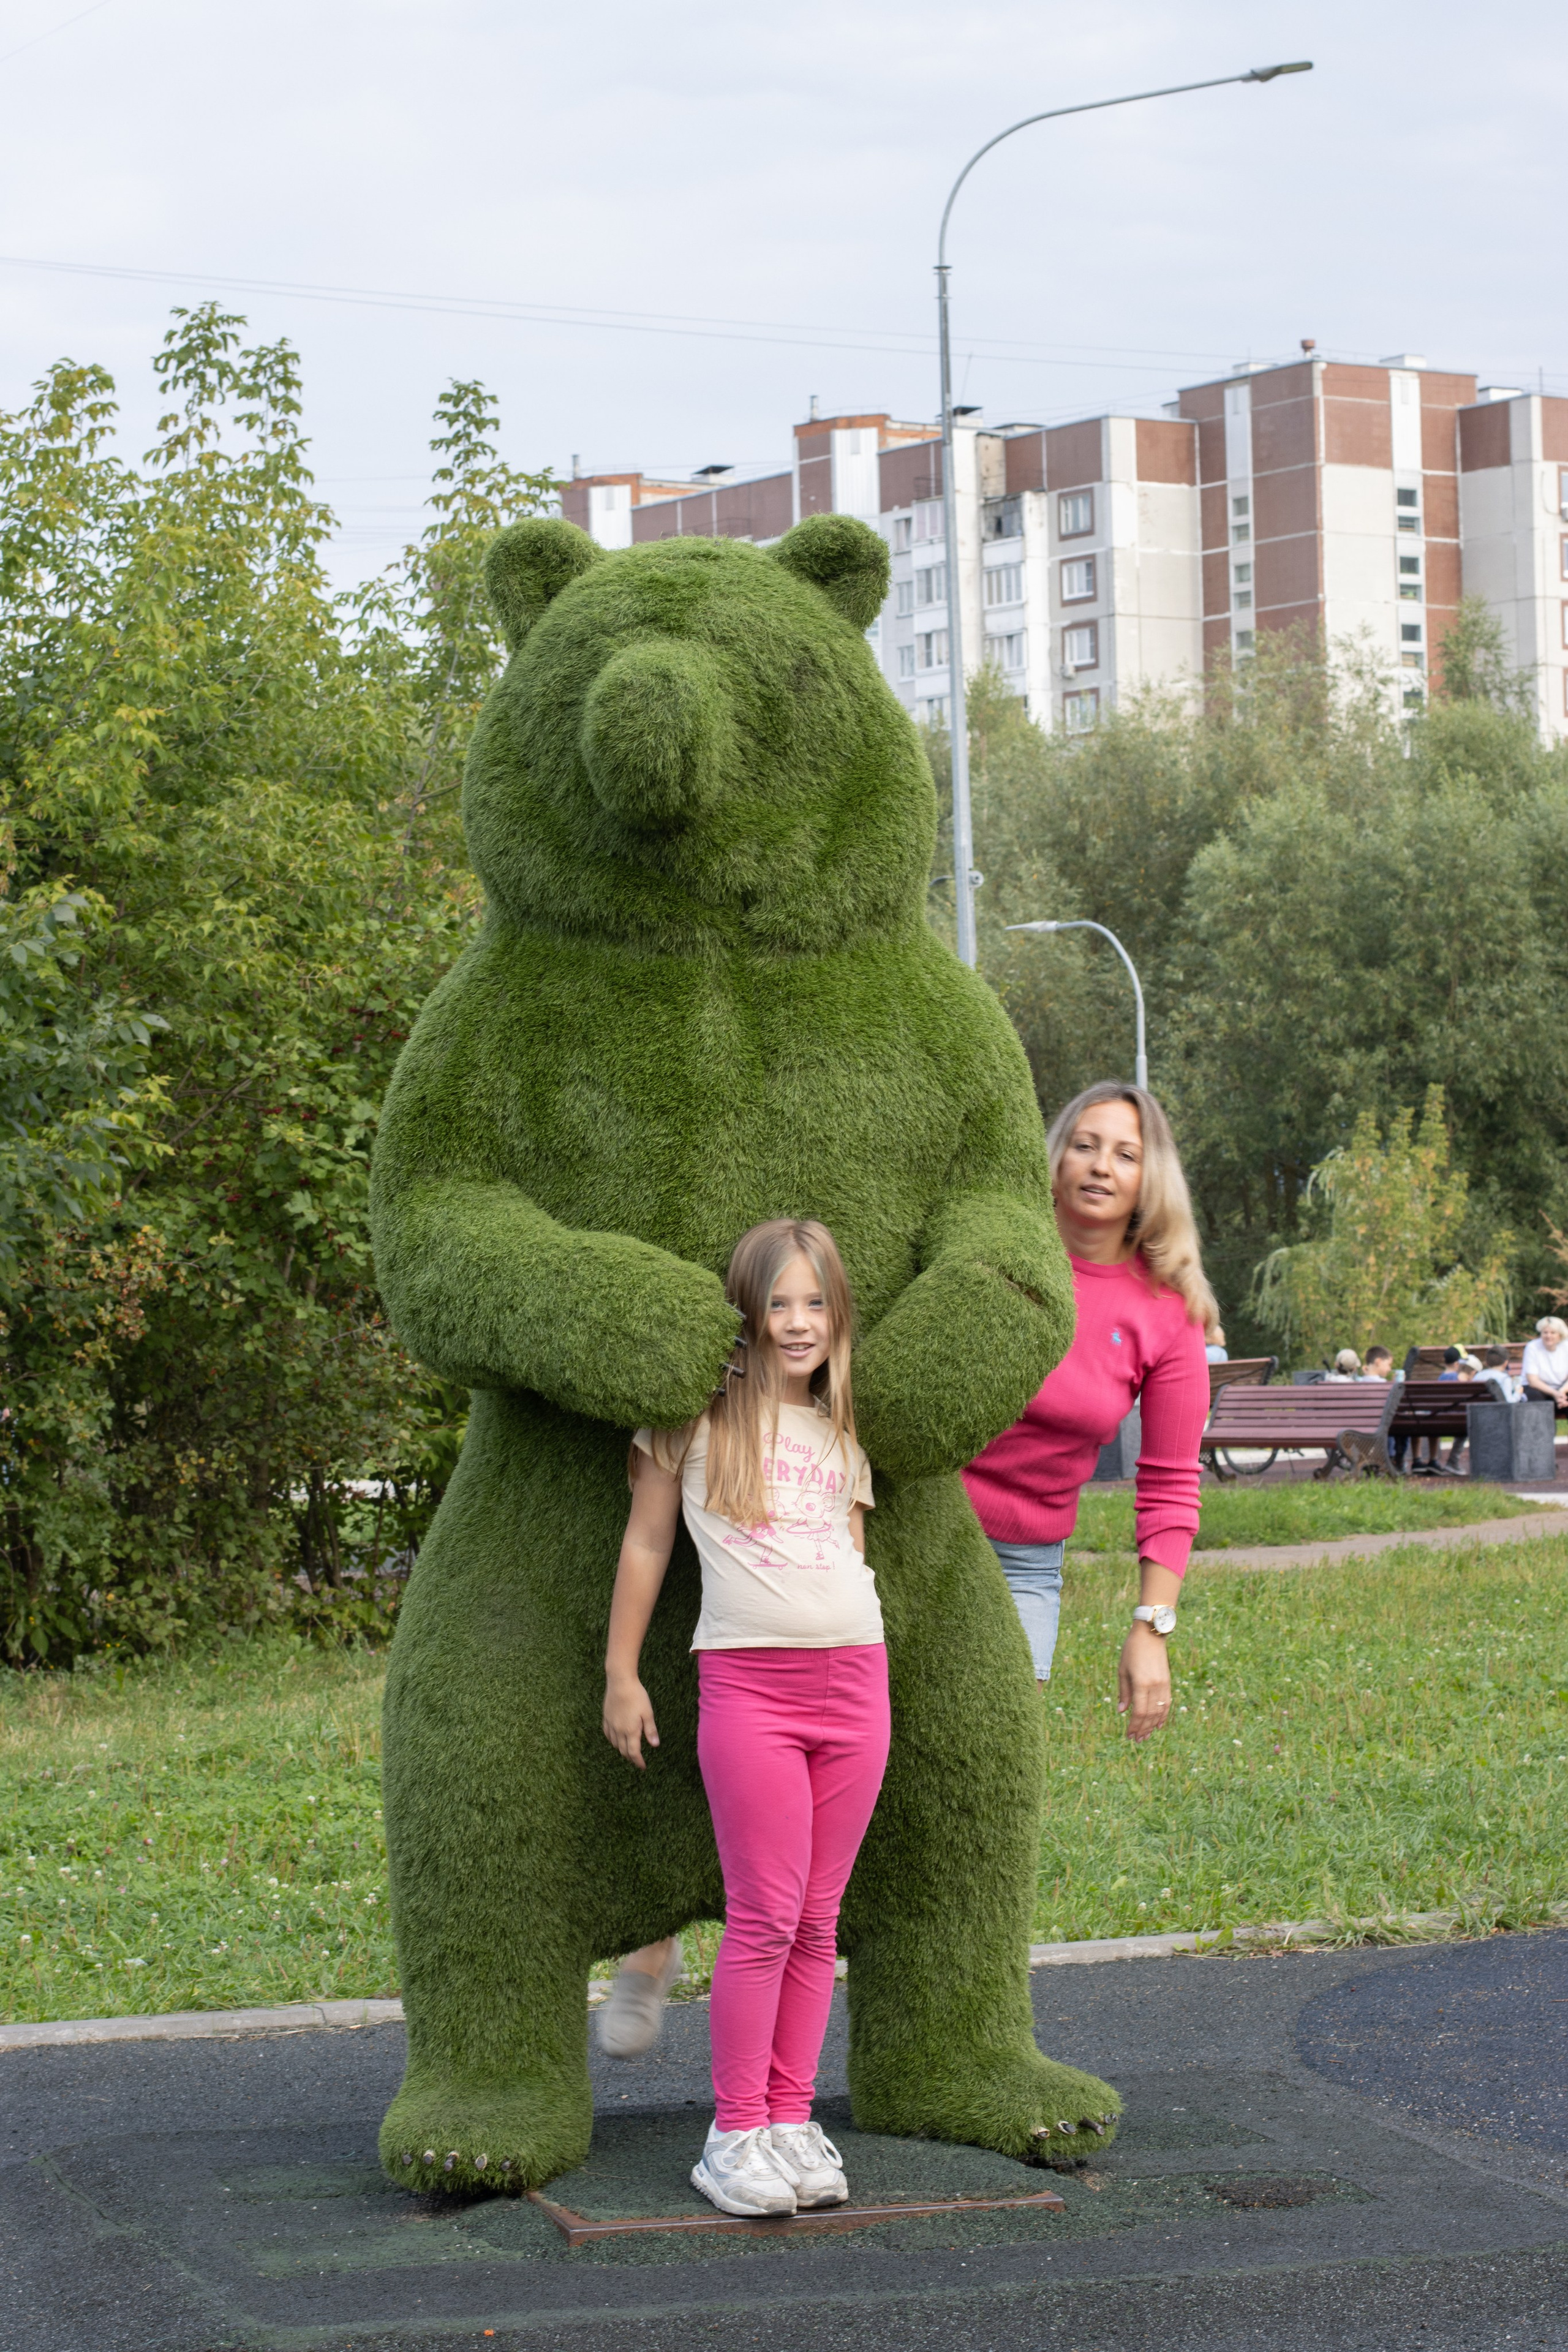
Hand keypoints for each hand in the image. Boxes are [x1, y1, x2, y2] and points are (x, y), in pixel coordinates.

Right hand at [603, 1675, 659, 1768]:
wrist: (620, 1682)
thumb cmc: (636, 1696)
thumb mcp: (648, 1713)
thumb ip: (650, 1730)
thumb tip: (655, 1745)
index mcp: (631, 1731)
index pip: (634, 1753)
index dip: (638, 1762)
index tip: (643, 1766)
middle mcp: (619, 1730)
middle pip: (623, 1750)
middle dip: (631, 1758)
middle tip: (637, 1760)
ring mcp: (611, 1724)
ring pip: (615, 1744)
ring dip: (622, 1750)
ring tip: (628, 1751)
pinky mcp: (606, 1718)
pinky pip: (607, 1734)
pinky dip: (612, 1741)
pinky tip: (616, 1740)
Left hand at [1117, 1624, 1171, 1741]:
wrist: (1150, 1634)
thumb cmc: (1132, 1650)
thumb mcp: (1122, 1670)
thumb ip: (1124, 1691)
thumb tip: (1121, 1711)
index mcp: (1141, 1683)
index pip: (1139, 1712)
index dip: (1134, 1726)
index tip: (1129, 1735)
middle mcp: (1155, 1686)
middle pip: (1150, 1714)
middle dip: (1143, 1729)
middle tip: (1137, 1740)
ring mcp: (1163, 1684)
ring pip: (1159, 1711)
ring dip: (1152, 1725)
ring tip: (1146, 1735)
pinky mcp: (1168, 1682)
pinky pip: (1167, 1703)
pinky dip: (1163, 1715)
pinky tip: (1158, 1724)